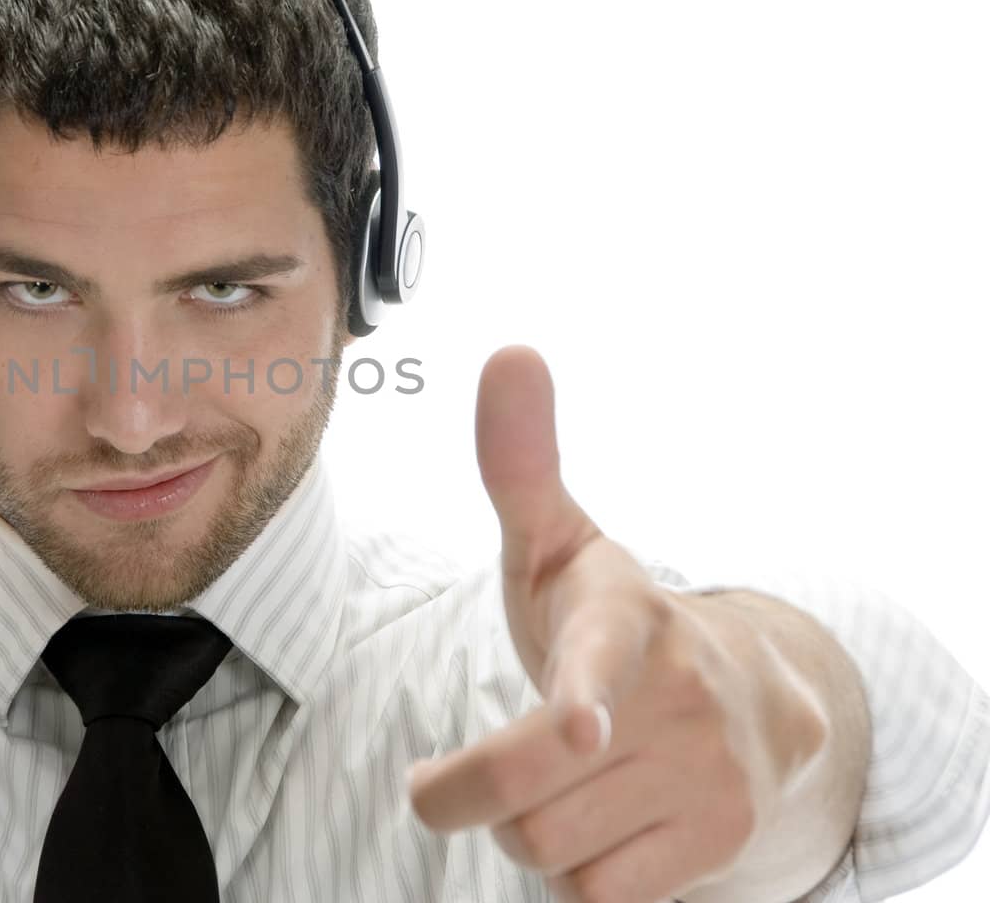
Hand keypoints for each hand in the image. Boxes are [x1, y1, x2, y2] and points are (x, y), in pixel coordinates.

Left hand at [406, 346, 829, 902]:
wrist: (757, 702)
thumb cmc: (616, 619)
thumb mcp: (563, 544)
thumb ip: (519, 462)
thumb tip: (508, 350)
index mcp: (626, 617)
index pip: (599, 655)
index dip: (581, 694)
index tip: (576, 725)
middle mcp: (681, 699)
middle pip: (521, 794)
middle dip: (461, 797)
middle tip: (442, 786)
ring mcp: (711, 780)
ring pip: (553, 855)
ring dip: (527, 831)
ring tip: (557, 784)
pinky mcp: (721, 846)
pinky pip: (597, 898)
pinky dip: (578, 875)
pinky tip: (601, 824)